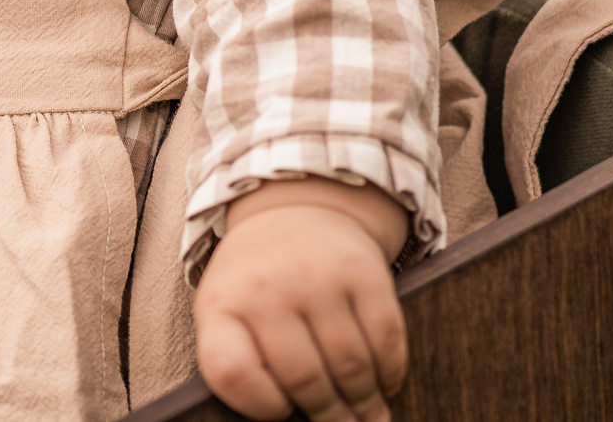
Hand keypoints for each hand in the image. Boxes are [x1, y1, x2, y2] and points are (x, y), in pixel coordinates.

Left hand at [193, 178, 409, 421]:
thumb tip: (288, 421)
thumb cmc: (257, 282)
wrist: (293, 212)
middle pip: (304, 379)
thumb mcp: (225, 313)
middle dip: (330, 418)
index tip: (282, 413)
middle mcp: (267, 288)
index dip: (260, 406)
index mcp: (222, 306)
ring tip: (369, 418)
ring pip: (351, 365)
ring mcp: (317, 276)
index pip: (233, 372)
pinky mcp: (363, 271)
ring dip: (365, 403)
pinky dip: (390, 371)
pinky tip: (385, 383)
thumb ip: (240, 362)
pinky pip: (386, 338)